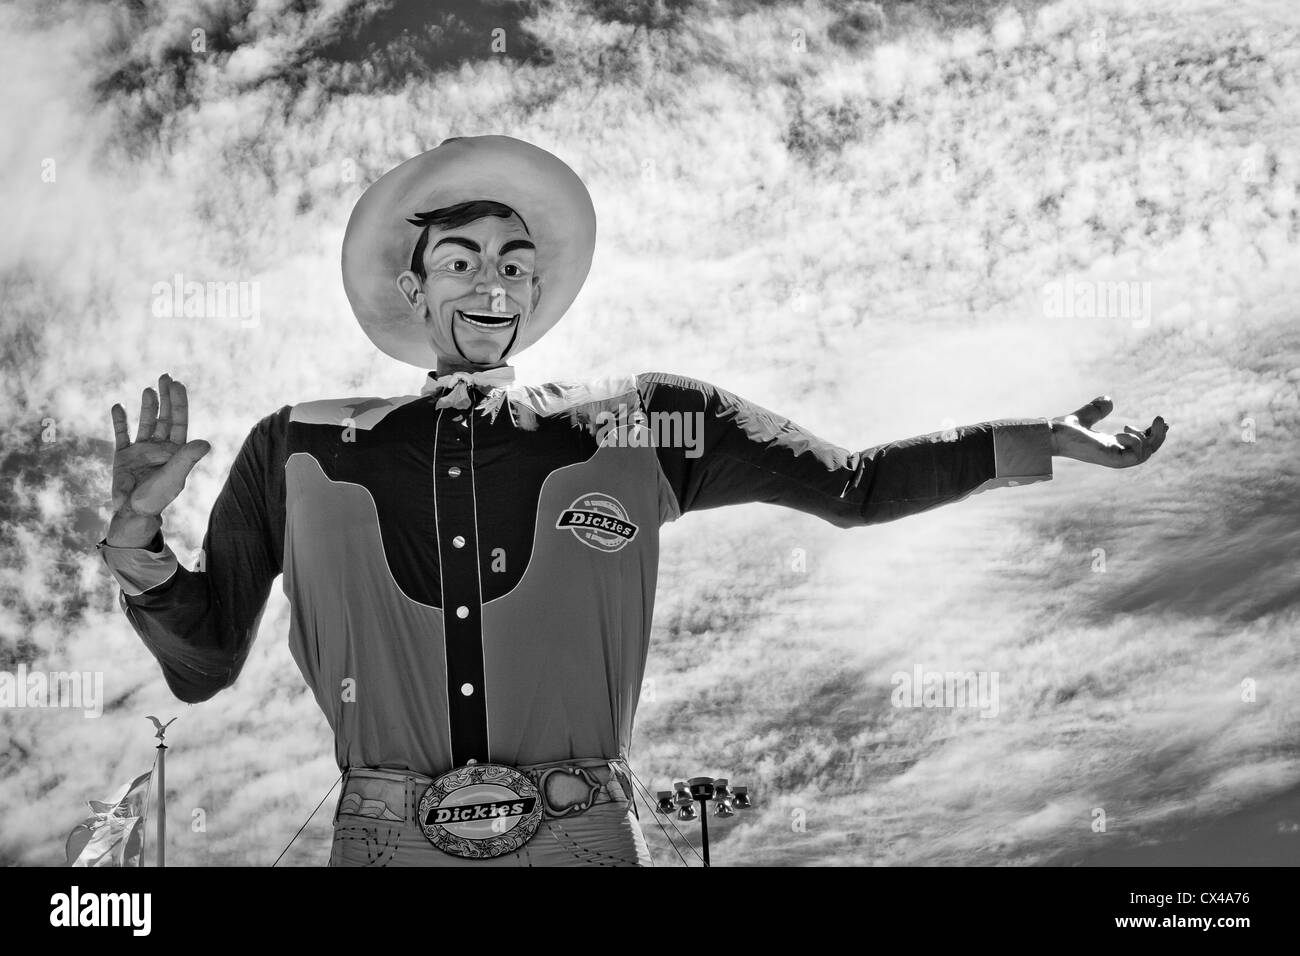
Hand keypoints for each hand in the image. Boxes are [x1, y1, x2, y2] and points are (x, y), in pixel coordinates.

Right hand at [106, 373, 209, 545]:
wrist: (132, 511)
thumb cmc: (157, 497)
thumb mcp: (174, 476)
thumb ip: (187, 458)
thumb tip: (206, 442)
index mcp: (175, 451)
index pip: (179, 421)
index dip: (179, 402)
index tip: (177, 384)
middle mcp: (160, 448)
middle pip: (164, 417)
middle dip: (165, 398)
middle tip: (165, 377)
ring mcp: (141, 451)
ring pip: (145, 423)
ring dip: (147, 406)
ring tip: (148, 390)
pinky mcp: (123, 456)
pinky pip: (121, 434)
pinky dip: (119, 421)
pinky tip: (119, 406)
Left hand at [1049, 396, 1167, 467]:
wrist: (1050, 436)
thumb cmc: (1062, 430)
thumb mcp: (1084, 417)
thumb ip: (1096, 410)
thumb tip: (1108, 399)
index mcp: (1111, 445)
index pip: (1139, 444)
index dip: (1153, 435)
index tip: (1160, 421)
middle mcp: (1114, 453)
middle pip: (1147, 451)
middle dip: (1158, 436)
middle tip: (1161, 420)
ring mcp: (1113, 458)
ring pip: (1145, 454)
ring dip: (1151, 438)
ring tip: (1145, 423)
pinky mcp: (1111, 460)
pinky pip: (1136, 456)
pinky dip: (1137, 442)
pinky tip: (1123, 431)